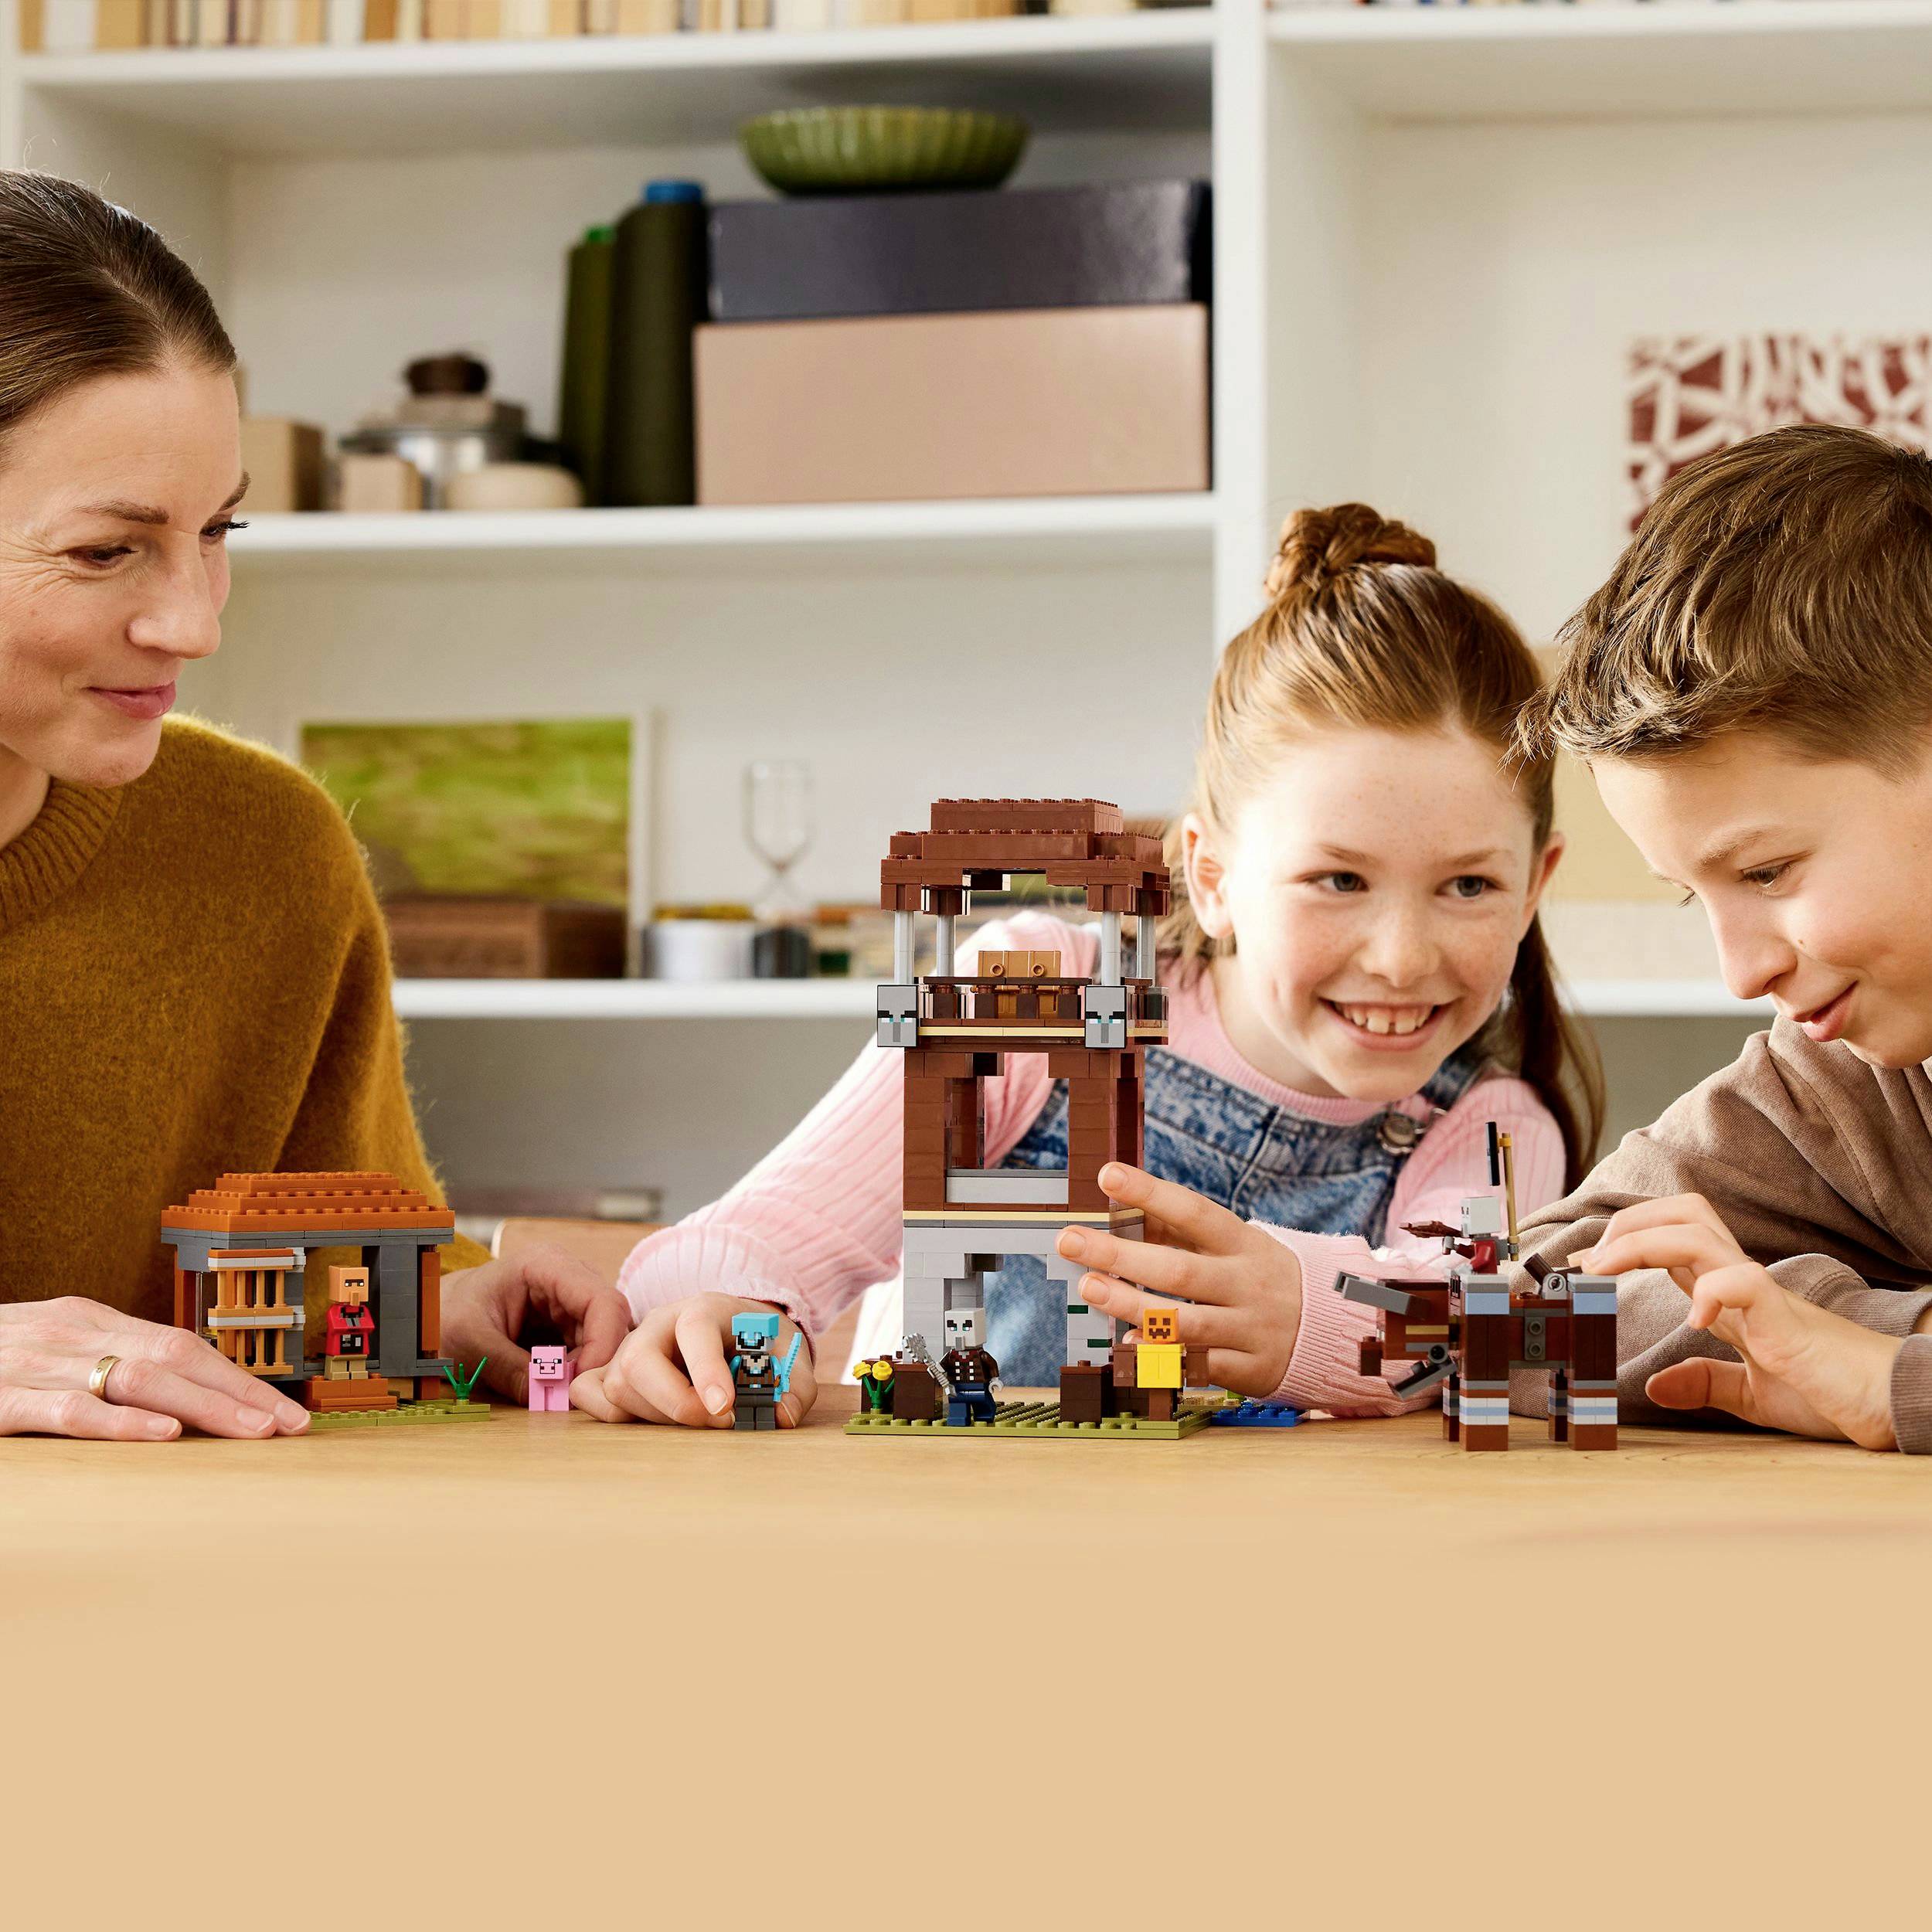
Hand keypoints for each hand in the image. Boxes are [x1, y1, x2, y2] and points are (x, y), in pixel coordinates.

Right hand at [0, 1296, 310, 1439]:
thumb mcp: (54, 1353)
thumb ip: (109, 1366)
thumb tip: (181, 1398)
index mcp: (90, 1321)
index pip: (182, 1346)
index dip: (237, 1379)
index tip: (286, 1412)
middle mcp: (71, 1334)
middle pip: (174, 1358)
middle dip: (238, 1393)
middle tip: (287, 1425)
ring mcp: (35, 1364)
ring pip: (137, 1379)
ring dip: (202, 1407)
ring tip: (249, 1431)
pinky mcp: (1, 1400)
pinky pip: (69, 1410)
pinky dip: (119, 1423)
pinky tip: (161, 1437)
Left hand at [439, 1245, 631, 1406]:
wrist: (437, 1313)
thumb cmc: (449, 1315)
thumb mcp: (470, 1343)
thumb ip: (509, 1369)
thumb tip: (549, 1399)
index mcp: (546, 1265)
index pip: (602, 1301)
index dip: (604, 1344)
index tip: (580, 1383)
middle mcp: (569, 1277)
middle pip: (612, 1320)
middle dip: (598, 1362)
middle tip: (569, 1396)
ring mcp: (572, 1299)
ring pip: (608, 1337)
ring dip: (589, 1370)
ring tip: (558, 1393)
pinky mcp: (570, 1322)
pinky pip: (592, 1348)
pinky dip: (580, 1372)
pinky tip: (557, 1387)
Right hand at [569, 1293, 815, 1428]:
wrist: (736, 1331)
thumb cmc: (759, 1344)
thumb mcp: (789, 1358)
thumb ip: (795, 1387)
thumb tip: (782, 1417)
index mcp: (705, 1308)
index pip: (695, 1327)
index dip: (706, 1369)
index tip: (725, 1408)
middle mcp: (659, 1323)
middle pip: (638, 1360)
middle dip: (673, 1403)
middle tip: (714, 1423)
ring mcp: (630, 1346)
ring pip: (618, 1384)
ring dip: (655, 1417)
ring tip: (695, 1421)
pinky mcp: (611, 1370)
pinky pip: (589, 1393)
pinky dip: (611, 1415)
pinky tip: (650, 1421)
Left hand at [1054, 1163, 1301, 1397]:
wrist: (1331, 1326)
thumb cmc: (1259, 1275)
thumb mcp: (1232, 1246)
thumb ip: (1177, 1233)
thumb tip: (1115, 1213)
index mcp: (1242, 1243)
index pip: (1193, 1211)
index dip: (1149, 1192)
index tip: (1107, 1175)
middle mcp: (1247, 1283)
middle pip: (1179, 1270)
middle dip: (1120, 1256)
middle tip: (1069, 1240)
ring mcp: (1249, 1328)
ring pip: (1184, 1321)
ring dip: (1130, 1305)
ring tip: (1089, 1286)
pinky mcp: (1249, 1368)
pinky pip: (1198, 1364)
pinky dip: (1162, 1355)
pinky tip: (1127, 1344)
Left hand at [1582, 1194, 1899, 1449]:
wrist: (1885, 1401)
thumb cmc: (1825, 1390)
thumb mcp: (1751, 1393)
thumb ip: (1706, 1383)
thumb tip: (1655, 1386)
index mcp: (1727, 1293)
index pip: (1670, 1240)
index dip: (1621, 1242)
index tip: (1581, 1267)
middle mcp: (1739, 1279)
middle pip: (1681, 1213)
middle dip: (1627, 1224)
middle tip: (1589, 1263)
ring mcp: (1761, 1293)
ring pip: (1697, 1230)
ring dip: (1642, 1243)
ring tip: (1605, 1272)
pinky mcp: (1784, 1318)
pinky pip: (1742, 1281)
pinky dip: (1710, 1293)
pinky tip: (1694, 1322)